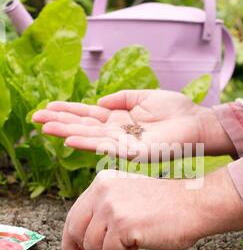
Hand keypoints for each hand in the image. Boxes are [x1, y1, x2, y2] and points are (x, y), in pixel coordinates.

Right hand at [32, 90, 234, 160]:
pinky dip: (87, 142)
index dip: (68, 111)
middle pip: (84, 126)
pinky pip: (107, 146)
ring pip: (90, 136)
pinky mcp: (134, 152)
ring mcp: (124, 143)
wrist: (197, 122)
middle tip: (36, 118)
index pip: (89, 115)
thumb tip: (100, 102)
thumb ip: (122, 98)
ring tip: (45, 127)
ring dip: (67, 132)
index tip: (48, 107)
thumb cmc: (175, 109)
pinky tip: (71, 138)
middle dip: (60, 121)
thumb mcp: (144, 97)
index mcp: (120, 120)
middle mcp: (118, 133)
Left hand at [62, 168, 242, 249]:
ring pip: (92, 245)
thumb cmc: (166, 208)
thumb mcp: (128, 204)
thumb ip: (101, 221)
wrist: (195, 204)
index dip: (69, 241)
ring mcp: (111, 206)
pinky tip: (140, 241)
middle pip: (75, 231)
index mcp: (103, 182)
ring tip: (132, 241)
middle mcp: (103, 190)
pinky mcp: (122, 224)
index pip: (74, 215)